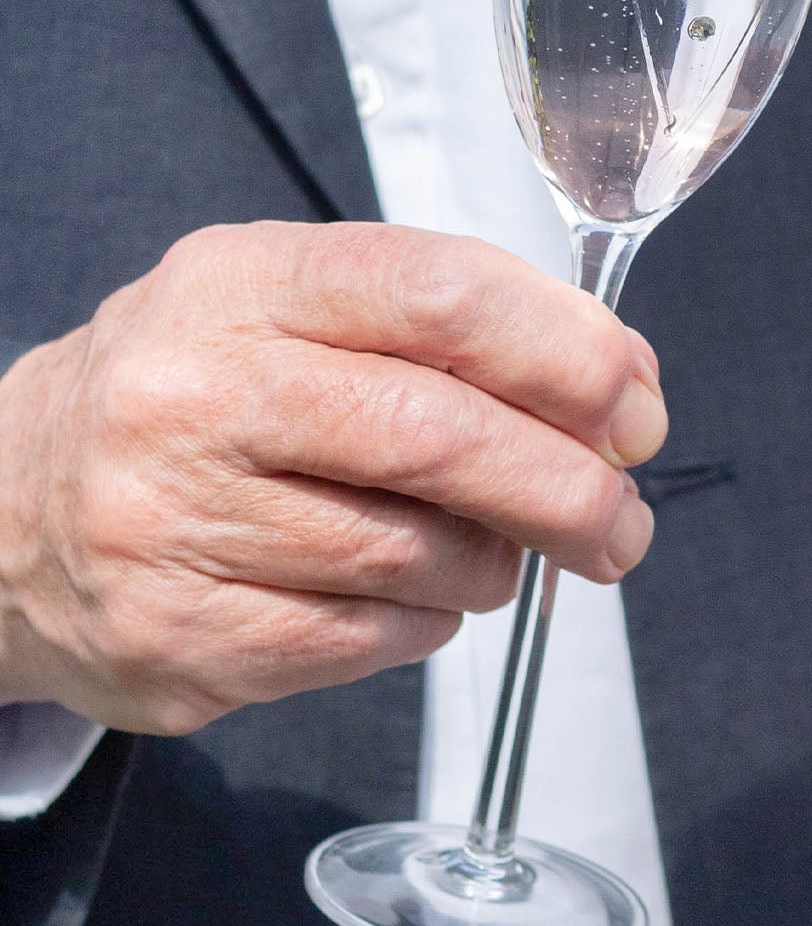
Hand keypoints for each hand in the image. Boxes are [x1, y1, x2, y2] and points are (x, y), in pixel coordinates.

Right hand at [0, 222, 667, 734]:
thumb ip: (448, 323)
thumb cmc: (201, 390)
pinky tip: (410, 589)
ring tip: (496, 547)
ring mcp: (173, 525)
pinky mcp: (177, 640)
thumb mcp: (295, 305)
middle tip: (624, 519)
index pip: (441, 294)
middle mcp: (194, 395)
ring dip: (498, 561)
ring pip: (418, 556)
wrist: (6, 508)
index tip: (634, 404)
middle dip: (569, 487)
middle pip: (440, 439)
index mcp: (243, 284)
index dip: (567, 353)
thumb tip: (618, 384)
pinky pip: (373, 640)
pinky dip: (429, 618)